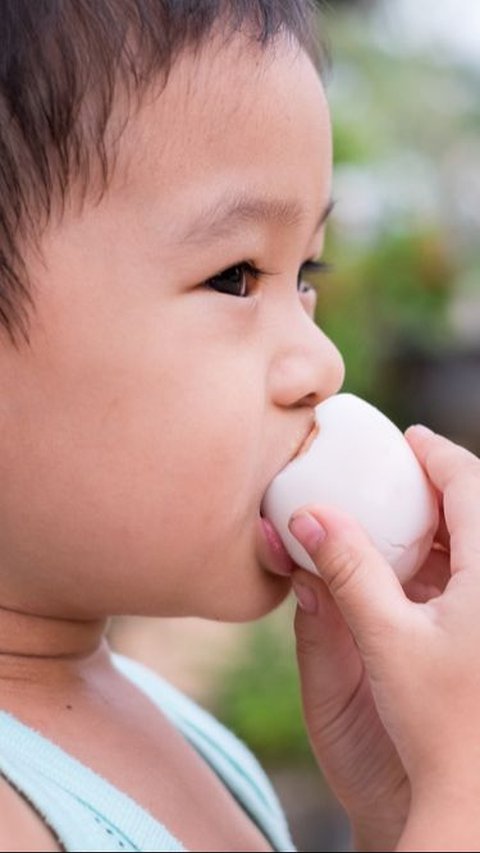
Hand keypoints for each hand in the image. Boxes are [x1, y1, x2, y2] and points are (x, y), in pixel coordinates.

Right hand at [289, 426, 479, 850]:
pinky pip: (473, 575)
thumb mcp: (385, 639)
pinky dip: (446, 560)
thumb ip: (346, 571)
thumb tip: (307, 517)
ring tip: (398, 515)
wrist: (473, 795)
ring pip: (477, 544)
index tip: (409, 438)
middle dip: (439, 485)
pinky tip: (413, 571)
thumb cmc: (436, 725)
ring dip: (441, 524)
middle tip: (398, 472)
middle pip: (478, 510)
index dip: (438, 456)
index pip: (472, 488)